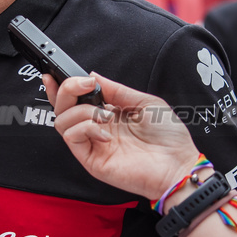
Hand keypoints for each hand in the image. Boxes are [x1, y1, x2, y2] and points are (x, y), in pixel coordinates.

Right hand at [48, 73, 201, 200]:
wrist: (178, 163)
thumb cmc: (168, 137)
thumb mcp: (144, 101)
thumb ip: (117, 90)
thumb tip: (92, 75)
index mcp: (108, 114)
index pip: (75, 100)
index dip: (62, 86)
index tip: (59, 73)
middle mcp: (96, 129)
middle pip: (62, 108)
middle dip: (68, 90)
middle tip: (86, 85)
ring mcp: (93, 145)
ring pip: (63, 121)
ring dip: (82, 110)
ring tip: (105, 115)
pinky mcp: (91, 160)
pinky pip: (72, 138)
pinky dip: (85, 127)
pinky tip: (105, 131)